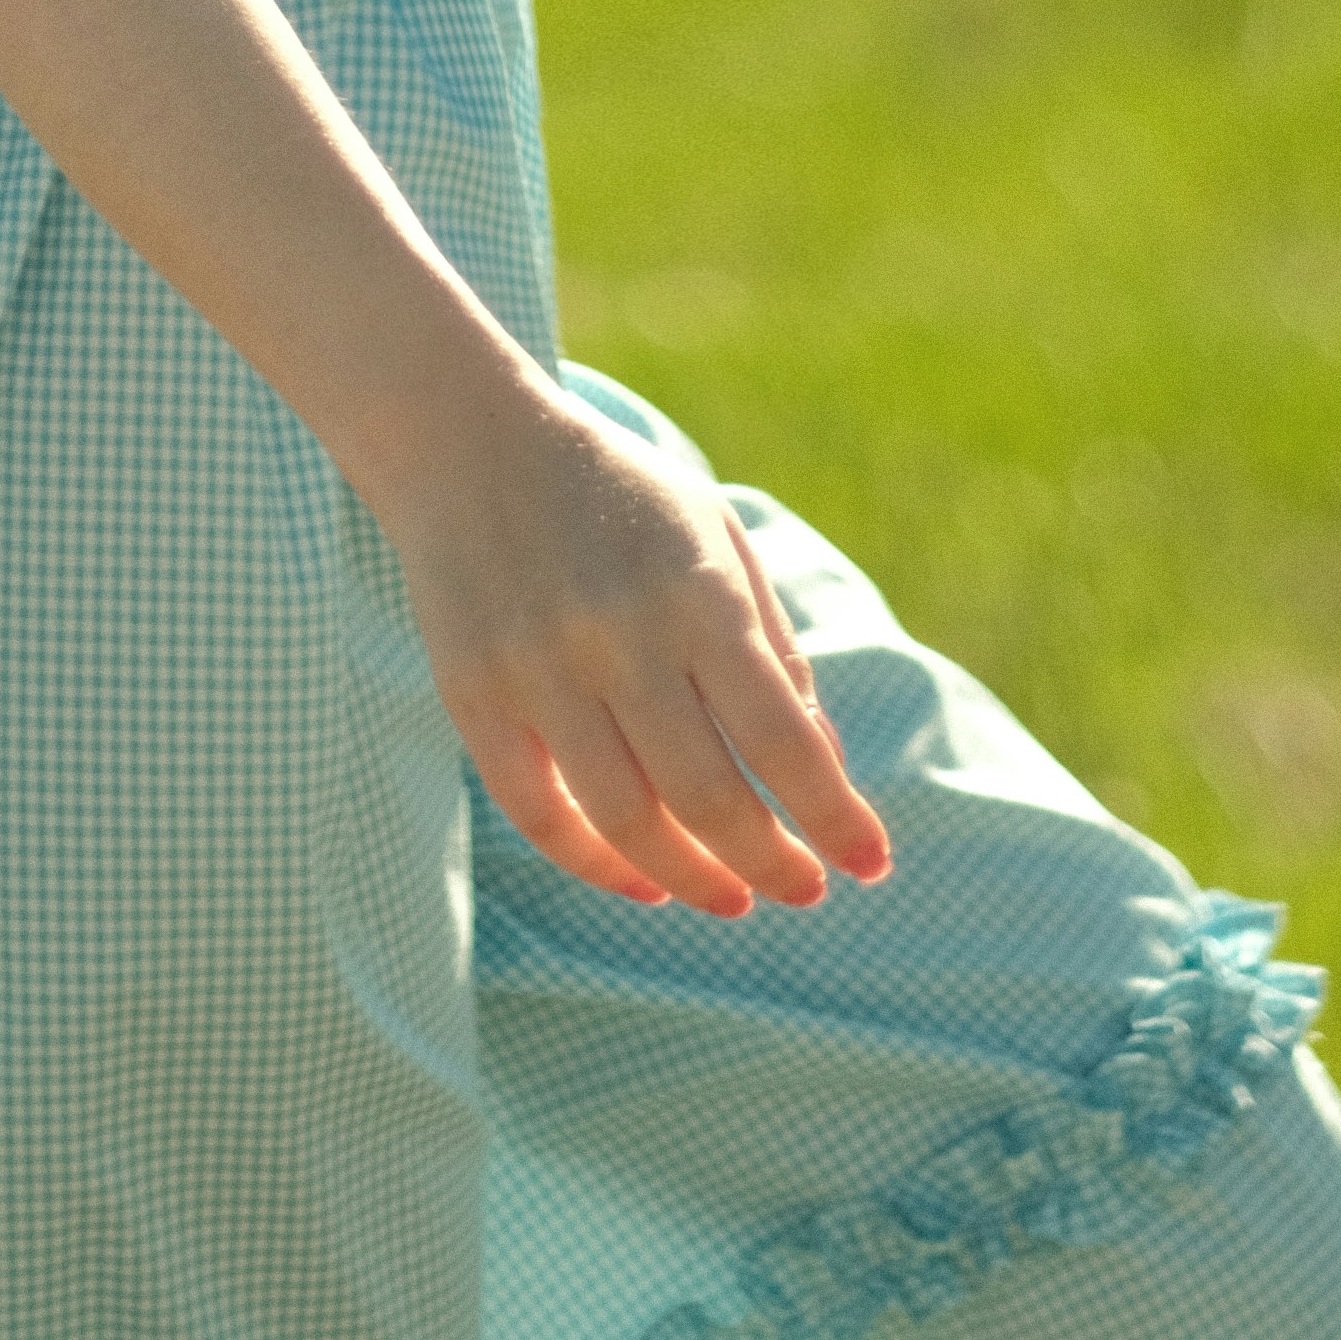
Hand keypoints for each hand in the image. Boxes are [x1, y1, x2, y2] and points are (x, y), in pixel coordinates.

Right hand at [375, 366, 892, 915]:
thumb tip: (825, 769)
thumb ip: (772, 648)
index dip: (834, 815)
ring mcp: (540, 667)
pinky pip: (537, 813)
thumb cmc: (618, 495)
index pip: (783, 737)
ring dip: (690, 880)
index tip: (870, 864)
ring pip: (627, 820)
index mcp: (697, 590)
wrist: (470, 441)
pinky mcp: (474, 693)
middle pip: (710, 796)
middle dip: (771, 864)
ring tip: (730, 898)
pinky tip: (642, 882)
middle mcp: (621, 633)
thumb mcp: (715, 536)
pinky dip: (596, 864)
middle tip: (803, 892)